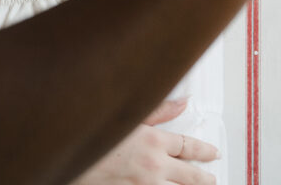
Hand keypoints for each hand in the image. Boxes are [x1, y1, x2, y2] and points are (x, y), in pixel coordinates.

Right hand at [72, 102, 218, 184]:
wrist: (68, 154)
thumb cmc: (94, 129)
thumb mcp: (127, 114)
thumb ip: (158, 109)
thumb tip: (183, 102)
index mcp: (154, 142)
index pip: (189, 147)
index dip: (204, 150)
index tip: (212, 153)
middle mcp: (153, 168)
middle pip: (189, 176)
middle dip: (203, 177)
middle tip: (212, 177)